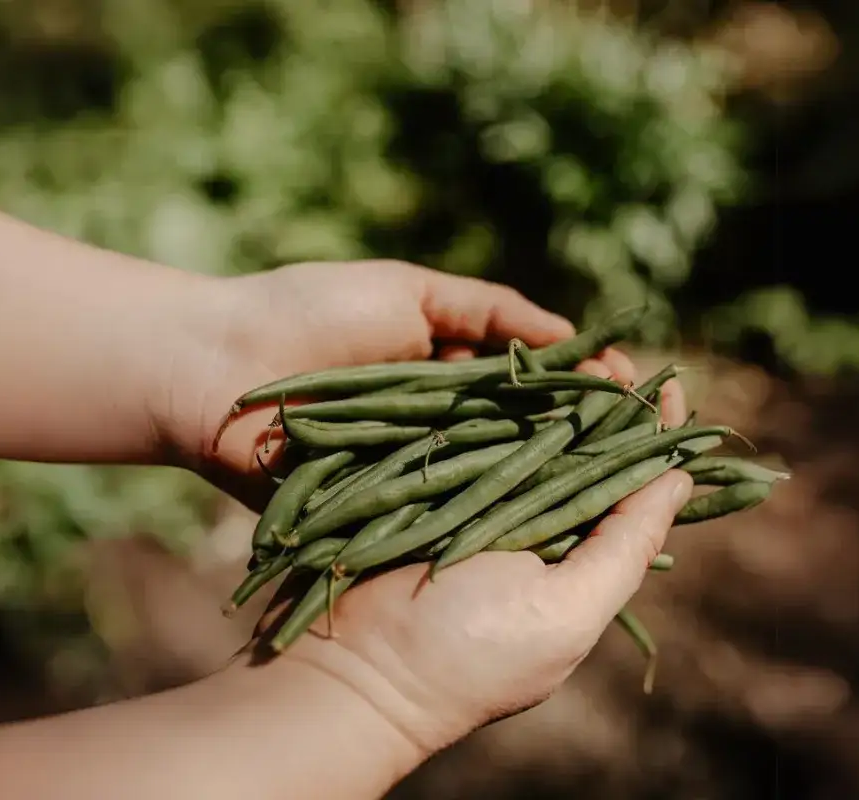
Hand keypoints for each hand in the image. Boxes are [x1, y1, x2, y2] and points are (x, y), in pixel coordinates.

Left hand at [159, 259, 604, 506]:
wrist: (212, 368)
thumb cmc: (305, 313)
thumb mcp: (407, 290)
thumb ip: (486, 309)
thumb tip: (567, 334)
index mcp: (448, 370)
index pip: (536, 383)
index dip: (586, 385)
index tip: (633, 387)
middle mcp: (442, 424)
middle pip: (527, 433)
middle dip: (588, 436)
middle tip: (647, 439)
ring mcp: (415, 469)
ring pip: (497, 477)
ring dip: (556, 479)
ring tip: (620, 481)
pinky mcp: (384, 510)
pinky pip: (447, 514)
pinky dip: (495, 516)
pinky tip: (551, 517)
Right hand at [250, 388, 691, 758]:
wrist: (346, 669)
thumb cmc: (464, 654)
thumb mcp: (564, 612)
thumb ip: (624, 546)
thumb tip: (681, 479)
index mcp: (574, 568)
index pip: (631, 494)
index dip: (654, 441)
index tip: (668, 386)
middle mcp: (532, 534)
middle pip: (584, 458)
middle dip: (606, 406)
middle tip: (615, 358)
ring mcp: (477, 508)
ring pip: (530, 439)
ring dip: (555, 395)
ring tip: (577, 352)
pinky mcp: (428, 487)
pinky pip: (472, 435)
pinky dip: (495, 402)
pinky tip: (515, 366)